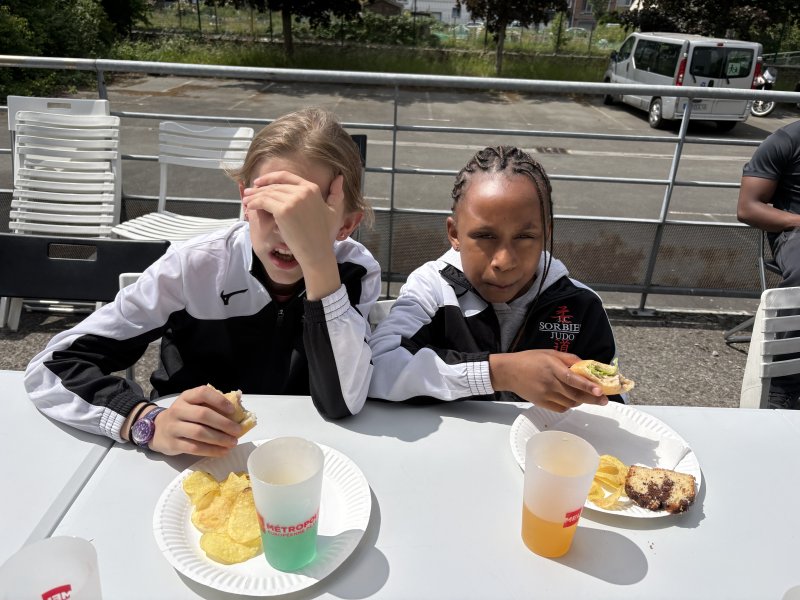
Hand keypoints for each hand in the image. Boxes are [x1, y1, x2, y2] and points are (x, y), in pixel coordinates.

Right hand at [150, 386, 243, 456]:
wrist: (157, 430)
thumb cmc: (183, 417)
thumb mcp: (193, 406)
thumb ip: (212, 405)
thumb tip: (240, 408)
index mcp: (186, 397)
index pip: (203, 393)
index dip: (219, 401)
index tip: (233, 410)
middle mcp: (178, 410)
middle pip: (203, 415)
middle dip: (224, 423)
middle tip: (237, 431)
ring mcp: (173, 427)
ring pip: (199, 432)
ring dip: (219, 438)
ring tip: (233, 442)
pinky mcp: (173, 443)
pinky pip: (194, 448)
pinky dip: (211, 450)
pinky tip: (222, 451)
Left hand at [242, 171, 343, 269]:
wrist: (317, 252)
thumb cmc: (324, 235)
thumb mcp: (334, 211)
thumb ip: (336, 194)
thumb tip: (340, 178)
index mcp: (312, 188)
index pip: (286, 176)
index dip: (270, 178)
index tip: (260, 182)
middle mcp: (303, 191)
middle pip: (274, 186)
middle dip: (259, 188)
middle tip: (248, 193)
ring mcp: (293, 200)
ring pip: (267, 193)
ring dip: (254, 196)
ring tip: (246, 200)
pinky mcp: (283, 210)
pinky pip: (263, 202)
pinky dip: (254, 204)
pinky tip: (249, 207)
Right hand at [489, 350, 607, 412]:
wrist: (509, 372)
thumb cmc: (530, 359)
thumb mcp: (550, 353)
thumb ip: (568, 359)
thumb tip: (585, 366)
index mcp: (552, 368)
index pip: (573, 379)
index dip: (588, 386)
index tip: (600, 391)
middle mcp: (549, 383)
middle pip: (575, 395)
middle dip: (592, 399)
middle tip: (604, 400)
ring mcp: (545, 395)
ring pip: (570, 403)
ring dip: (582, 402)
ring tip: (588, 398)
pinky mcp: (541, 403)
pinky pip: (561, 408)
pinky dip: (570, 406)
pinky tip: (572, 400)